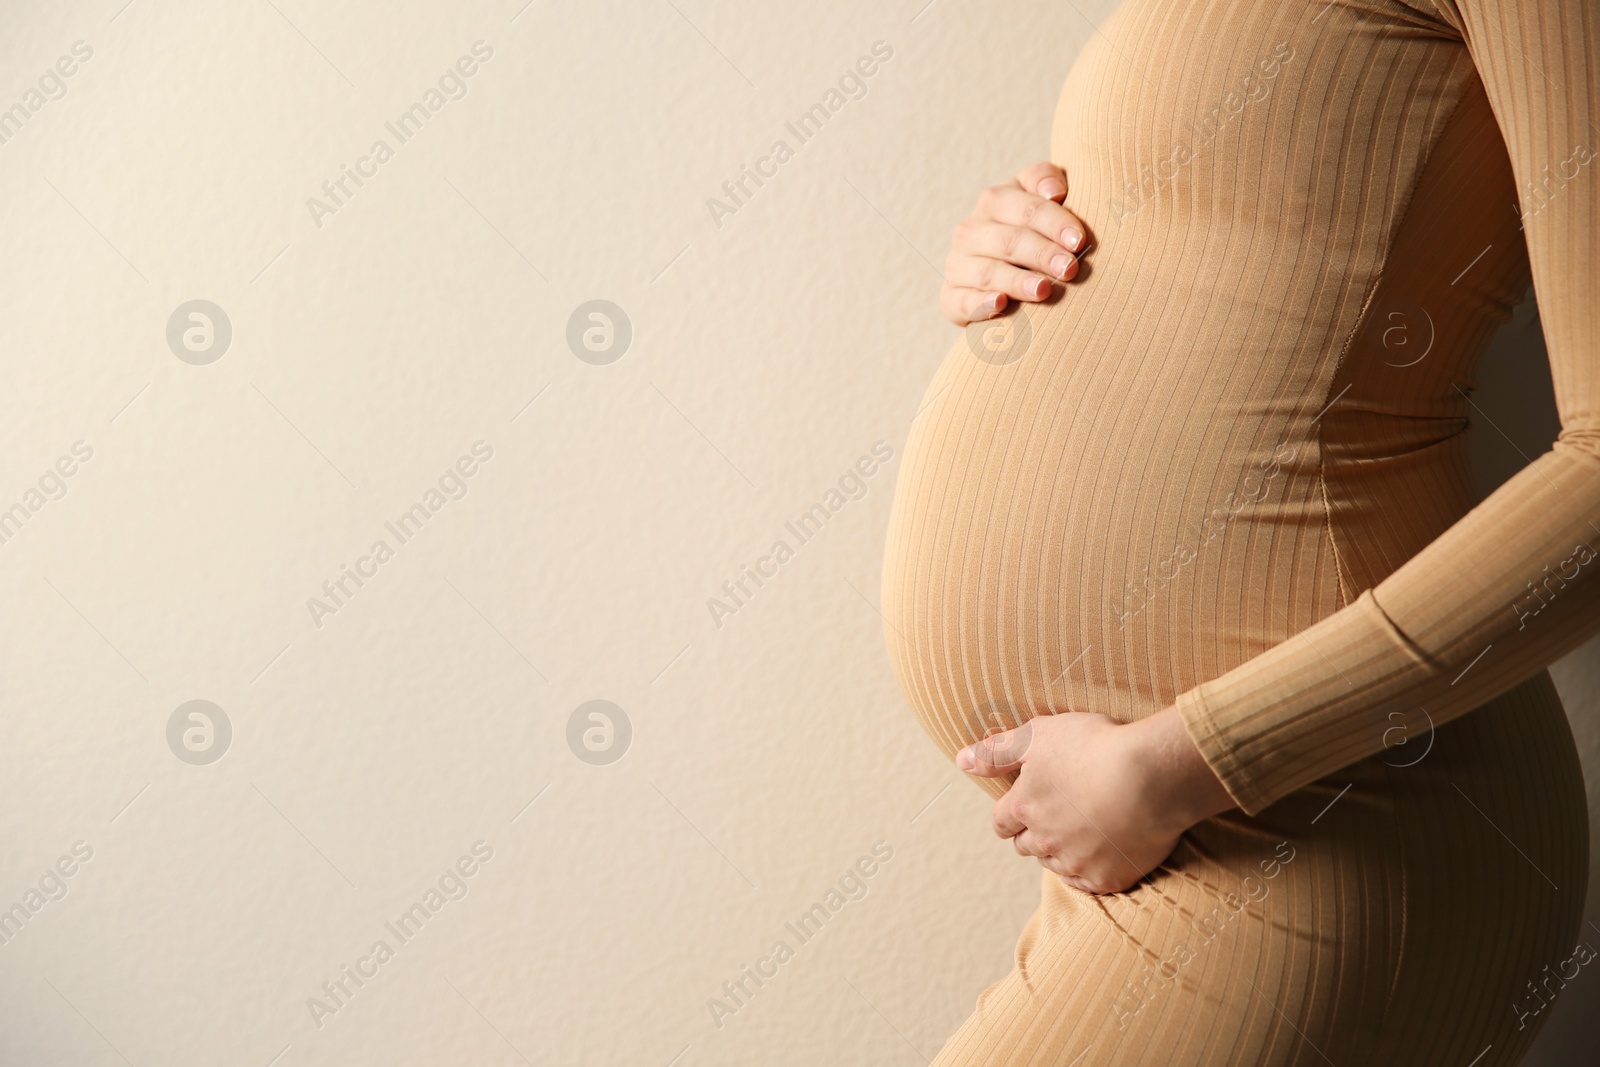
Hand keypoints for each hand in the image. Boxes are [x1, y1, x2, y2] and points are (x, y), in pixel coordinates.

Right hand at [940, 161, 1091, 325]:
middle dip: (1041, 254)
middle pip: (1009, 241)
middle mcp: (971, 231)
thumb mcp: (1039, 196)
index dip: (1054, 223)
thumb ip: (1046, 179)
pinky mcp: (951, 296)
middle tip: (1069, 269)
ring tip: (1044, 290)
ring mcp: (958, 264)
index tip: (1078, 241)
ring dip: (1016, 281)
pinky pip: (962, 301)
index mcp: (995, 200)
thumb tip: (1053, 192)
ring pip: (987, 272)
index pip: (1026, 209)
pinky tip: (1001, 304)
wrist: (1003, 267)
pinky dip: (981, 304)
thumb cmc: (1033, 229)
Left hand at [955, 706, 1236, 893]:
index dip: (1012, 812)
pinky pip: (1087, 883)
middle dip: (1034, 831)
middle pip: (1025, 845)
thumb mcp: (1039, 734)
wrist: (1154, 776)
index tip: (1027, 803)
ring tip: (1084, 828)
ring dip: (1060, 850)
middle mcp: (1044, 840)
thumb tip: (960, 760)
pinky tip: (1103, 850)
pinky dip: (1090, 869)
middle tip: (1060, 812)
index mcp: (1024, 806)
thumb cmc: (1096, 746)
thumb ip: (998, 750)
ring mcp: (1075, 862)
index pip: (1001, 821)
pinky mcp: (1107, 879)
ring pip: (1053, 865)